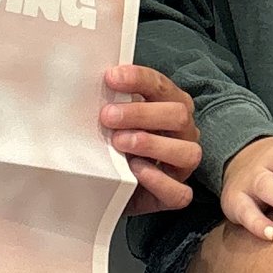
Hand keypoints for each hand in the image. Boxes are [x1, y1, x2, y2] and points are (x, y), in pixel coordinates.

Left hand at [99, 62, 201, 215]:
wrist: (112, 184)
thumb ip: (111, 102)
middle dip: (141, 113)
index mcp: (171, 105)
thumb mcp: (114, 119)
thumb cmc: (115, 143)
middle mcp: (183, 133)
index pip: (162, 86)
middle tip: (108, 117)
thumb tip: (85, 85)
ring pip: (187, 152)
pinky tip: (136, 170)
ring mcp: (183, 165)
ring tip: (119, 143)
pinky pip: (180, 192)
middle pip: (178, 115)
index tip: (111, 78)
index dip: (139, 79)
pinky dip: (159, 180)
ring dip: (152, 144)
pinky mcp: (175, 195)